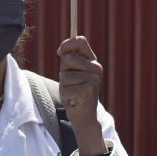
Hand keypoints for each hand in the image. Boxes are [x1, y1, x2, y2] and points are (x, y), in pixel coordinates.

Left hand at [57, 36, 107, 155]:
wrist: (83, 114)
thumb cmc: (74, 91)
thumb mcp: (70, 72)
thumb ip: (68, 59)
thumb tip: (62, 50)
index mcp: (92, 60)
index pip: (80, 41)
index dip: (67, 44)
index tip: (60, 53)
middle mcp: (96, 67)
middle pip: (67, 59)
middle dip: (63, 71)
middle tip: (71, 82)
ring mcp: (94, 78)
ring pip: (64, 75)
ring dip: (64, 85)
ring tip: (72, 91)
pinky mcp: (88, 90)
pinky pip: (65, 87)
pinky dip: (65, 94)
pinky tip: (74, 99)